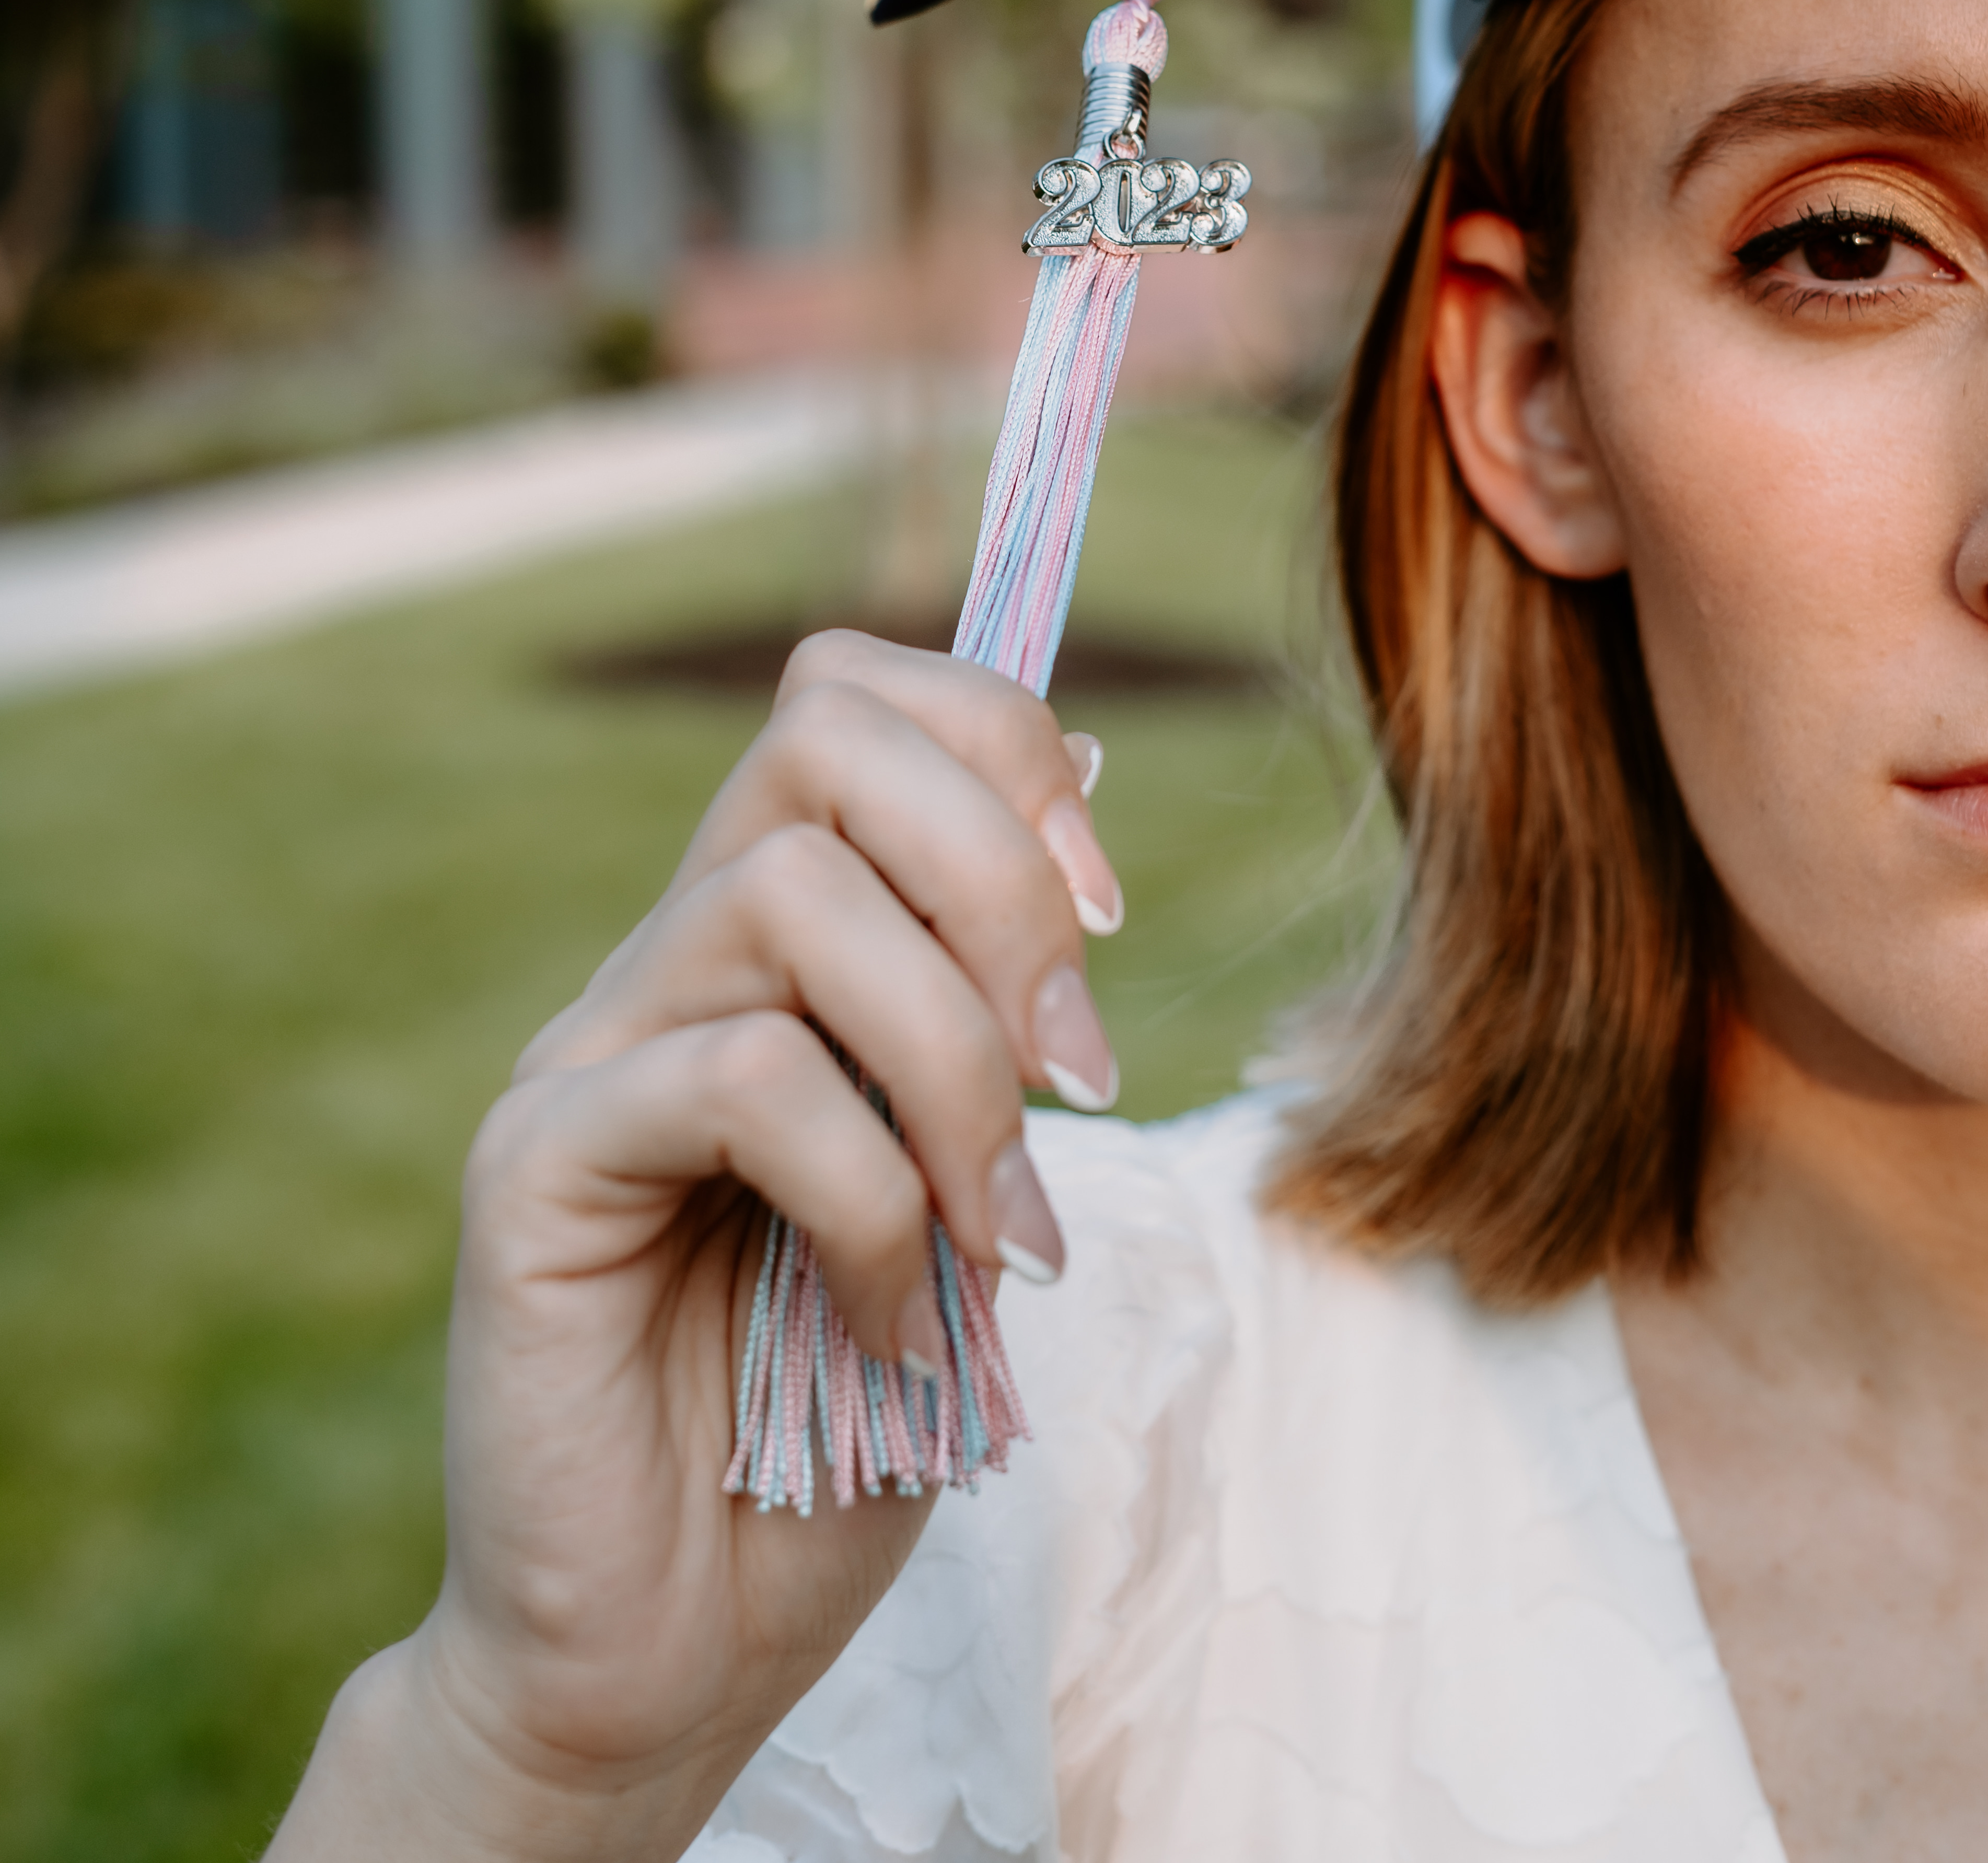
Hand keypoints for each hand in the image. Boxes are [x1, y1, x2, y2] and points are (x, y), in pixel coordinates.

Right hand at [267, 633, 1122, 1862]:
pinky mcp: (534, 1165)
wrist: (672, 1643)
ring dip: (954, 1065)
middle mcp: (667, 959)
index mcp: (766, 941)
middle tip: (1074, 1072)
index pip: (853, 696)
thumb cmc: (838, 1418)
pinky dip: (869, 1201)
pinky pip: (745, 1082)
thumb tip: (1079, 885)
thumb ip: (988, 1038)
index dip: (1001, 746)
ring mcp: (586, 1050)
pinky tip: (891, 1319)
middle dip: (999, 875)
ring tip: (994, 1231)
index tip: (1103, 918)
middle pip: (824, 734)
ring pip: (795, 894)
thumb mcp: (961, 1189)